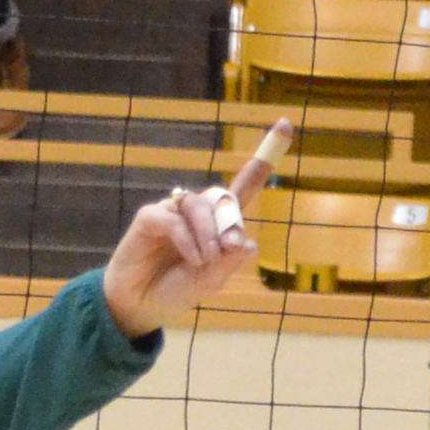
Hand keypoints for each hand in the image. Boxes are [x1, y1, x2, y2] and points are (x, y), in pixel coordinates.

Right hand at [99, 122, 285, 337]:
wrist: (142, 304)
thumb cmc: (177, 290)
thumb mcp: (210, 282)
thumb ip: (227, 263)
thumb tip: (246, 242)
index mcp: (219, 225)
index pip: (244, 189)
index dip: (264, 161)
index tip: (286, 124)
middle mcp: (198, 213)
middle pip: (223, 199)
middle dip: (229, 223)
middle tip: (227, 250)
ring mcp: (174, 213)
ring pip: (200, 206)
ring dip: (208, 235)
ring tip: (203, 263)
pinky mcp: (150, 218)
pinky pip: (174, 220)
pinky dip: (188, 240)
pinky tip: (192, 259)